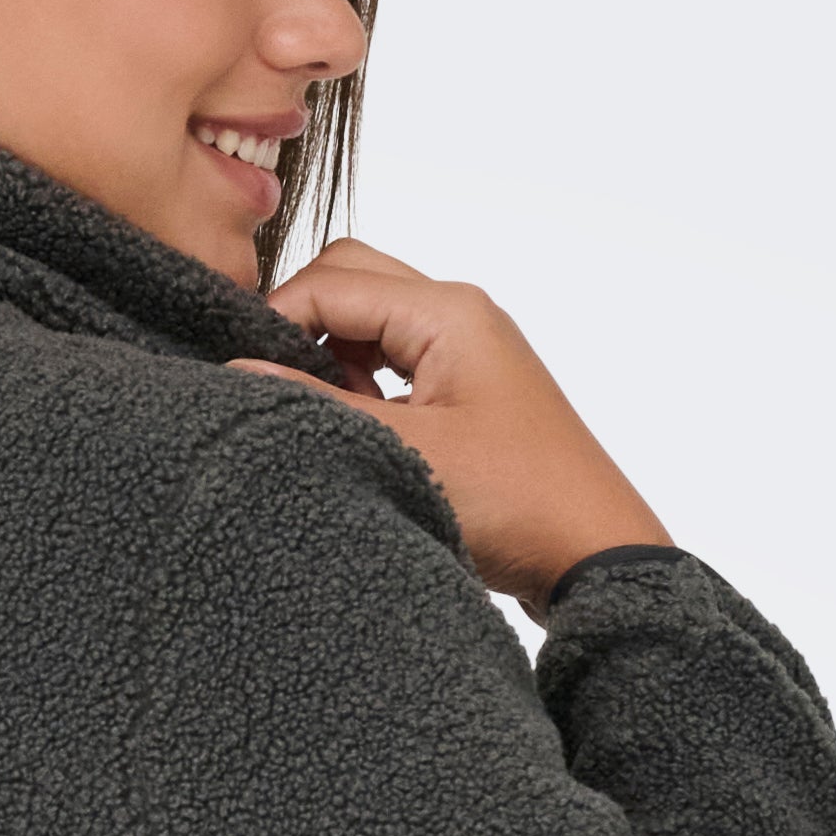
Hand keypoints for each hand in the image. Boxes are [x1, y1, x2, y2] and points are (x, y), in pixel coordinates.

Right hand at [233, 243, 669, 612]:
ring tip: (324, 419)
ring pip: (372, 322)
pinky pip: (397, 362)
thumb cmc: (518, 504)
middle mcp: (460, 314)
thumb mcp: (404, 452)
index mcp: (448, 310)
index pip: (331, 281)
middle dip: (302, 323)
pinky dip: (365, 386)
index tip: (240, 373)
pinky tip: (360, 434)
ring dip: (333, 358)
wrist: (595, 556)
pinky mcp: (469, 390)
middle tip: (276, 388)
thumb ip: (317, 406)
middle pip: (352, 280)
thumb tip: (240, 371)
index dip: (276, 320)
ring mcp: (468, 351)